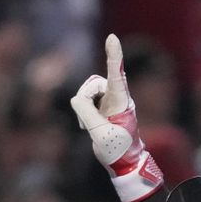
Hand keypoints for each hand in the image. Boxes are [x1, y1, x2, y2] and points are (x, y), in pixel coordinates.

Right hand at [70, 34, 162, 201]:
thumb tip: (76, 98)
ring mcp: (110, 101)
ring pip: (88, 91)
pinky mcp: (102, 107)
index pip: (116, 75)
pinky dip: (82, 112)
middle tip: (86, 125)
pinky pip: (86, 100)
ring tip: (89, 128)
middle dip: (85, 97)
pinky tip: (87, 127)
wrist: (123, 163)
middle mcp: (117, 97)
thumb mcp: (99, 133)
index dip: (113, 56)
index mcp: (121, 102)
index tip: (111, 38)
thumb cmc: (117, 149)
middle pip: (94, 83)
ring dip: (83, 108)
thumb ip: (85, 112)